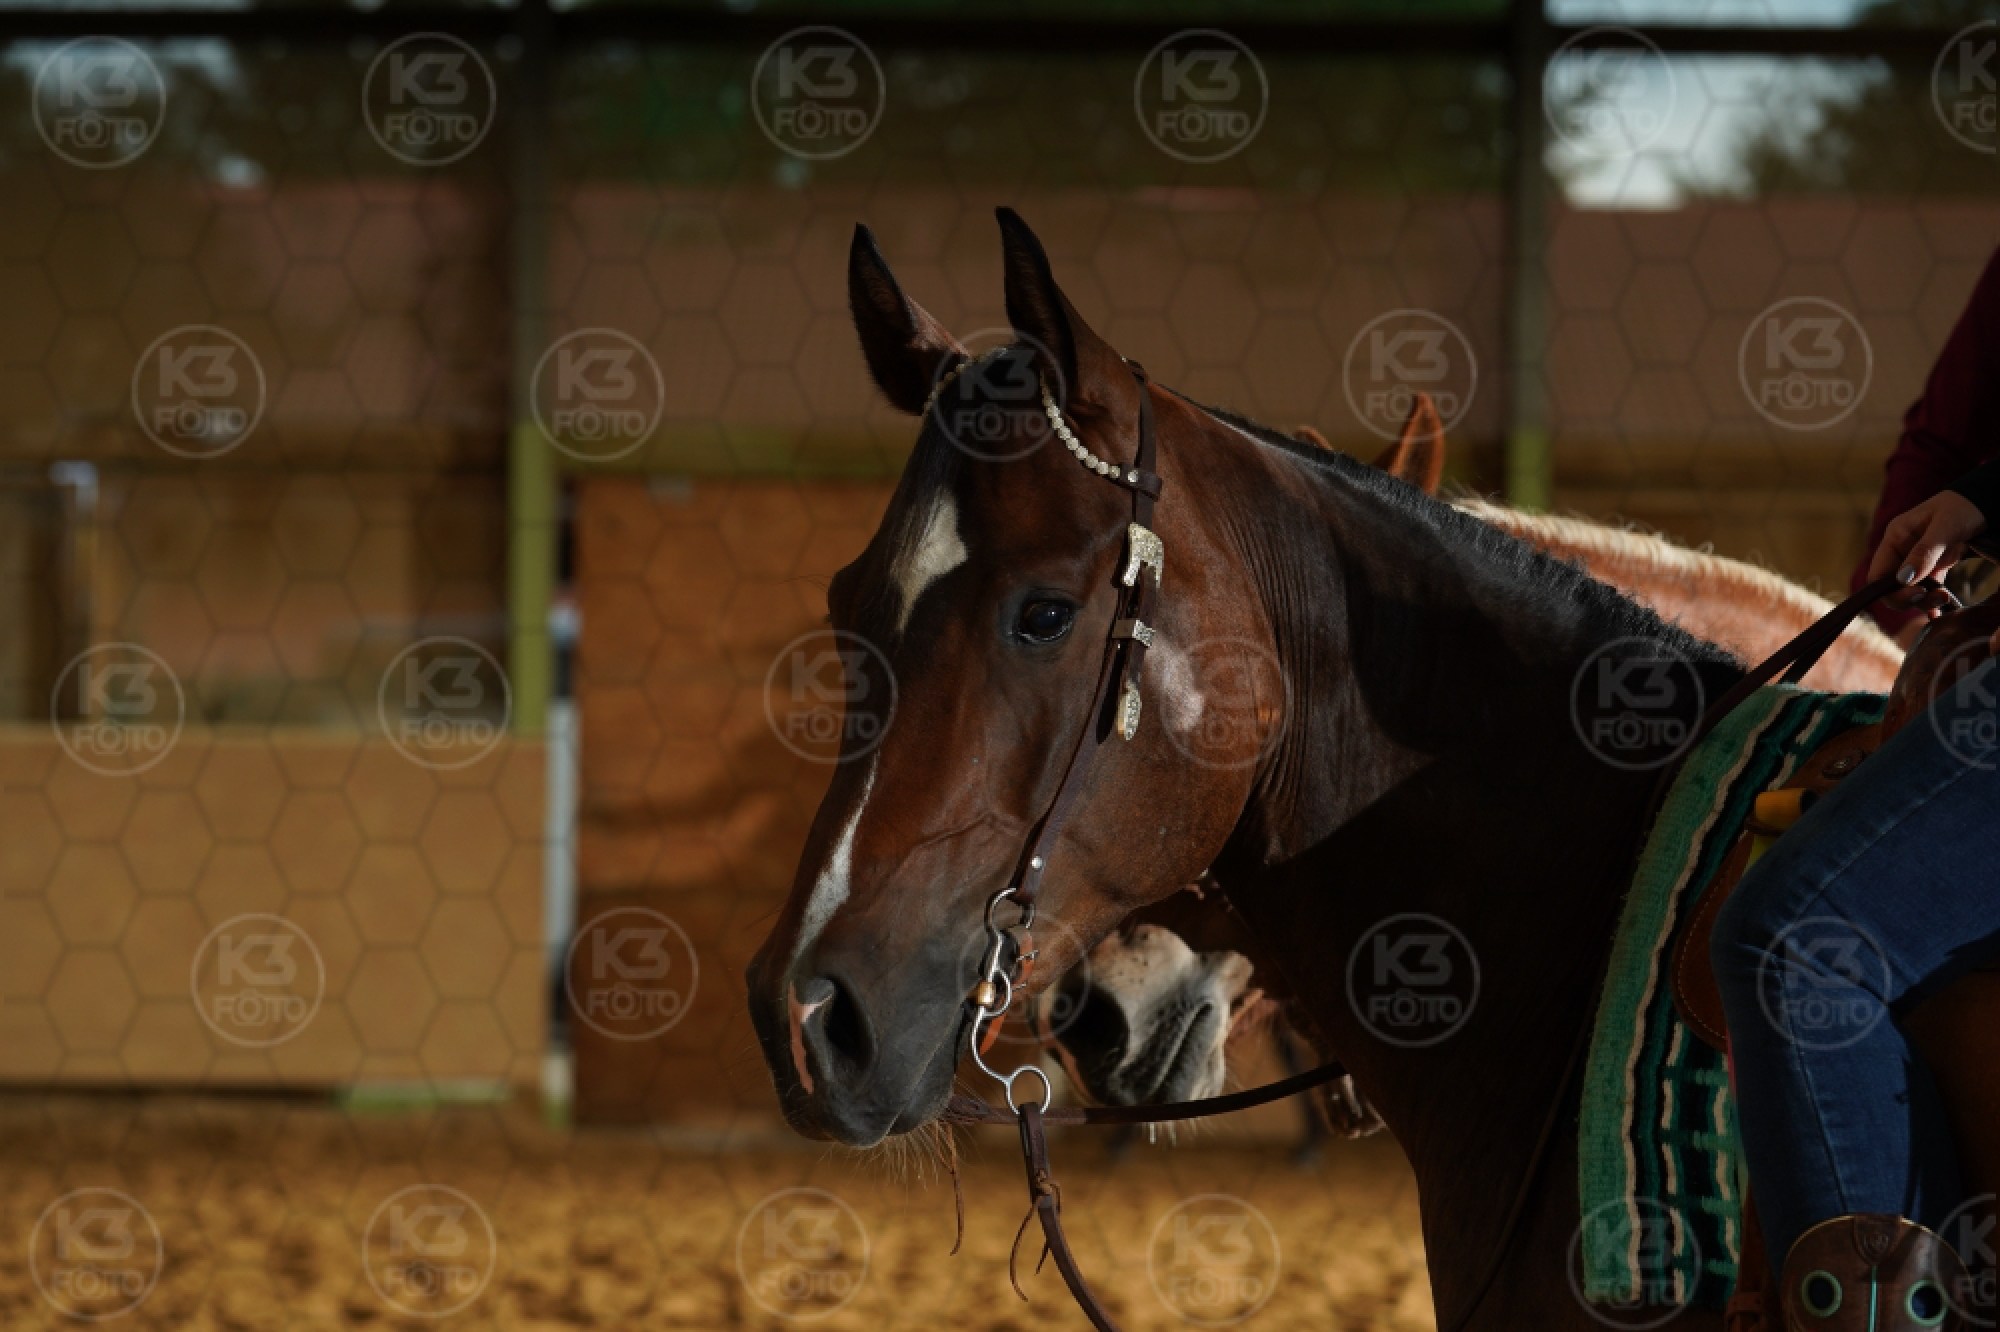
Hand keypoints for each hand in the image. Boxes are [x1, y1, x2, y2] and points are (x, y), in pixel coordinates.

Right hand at [1866, 490, 1986, 609]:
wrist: (1986, 501)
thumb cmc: (1964, 507)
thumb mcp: (1945, 527)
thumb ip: (1924, 552)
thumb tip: (1903, 580)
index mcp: (1895, 538)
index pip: (1877, 575)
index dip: (1890, 591)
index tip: (1916, 594)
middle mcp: (1901, 551)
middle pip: (1890, 587)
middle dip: (1909, 598)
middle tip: (1936, 598)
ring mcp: (1916, 560)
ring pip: (1909, 591)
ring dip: (1925, 601)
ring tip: (1946, 598)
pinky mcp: (1933, 566)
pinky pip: (1926, 589)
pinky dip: (1931, 601)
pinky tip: (1939, 609)